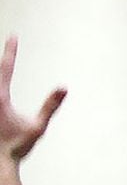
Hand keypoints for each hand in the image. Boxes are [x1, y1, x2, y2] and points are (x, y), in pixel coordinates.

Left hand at [0, 37, 65, 162]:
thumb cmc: (16, 148)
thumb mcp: (38, 127)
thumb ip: (50, 106)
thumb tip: (63, 88)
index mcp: (0, 97)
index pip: (7, 67)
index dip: (11, 50)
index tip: (14, 36)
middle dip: (1, 60)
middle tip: (7, 45)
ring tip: (1, 67)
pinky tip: (0, 92)